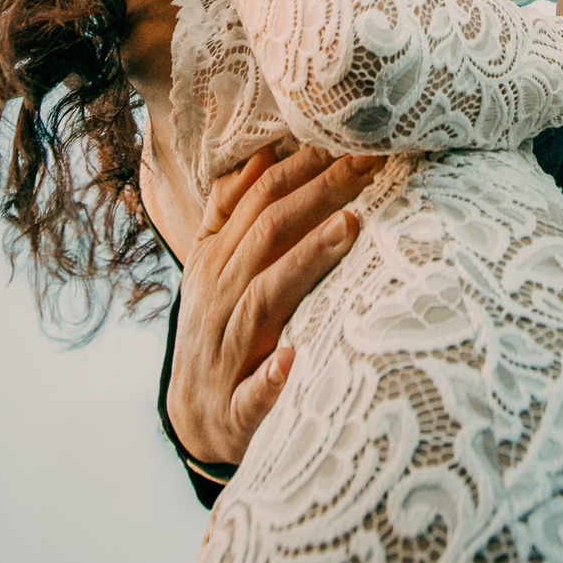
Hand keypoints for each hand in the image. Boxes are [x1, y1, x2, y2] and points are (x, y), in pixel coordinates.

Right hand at [167, 144, 381, 464]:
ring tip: (347, 228)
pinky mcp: (237, 410)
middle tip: (366, 163)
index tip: (349, 138)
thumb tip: (261, 154)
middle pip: (268, 236)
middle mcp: (218, 299)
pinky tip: (295, 358)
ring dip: (304, 263)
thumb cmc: (219, 329)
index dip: (302, 166)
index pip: (260, 201)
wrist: (195, 424)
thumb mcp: (213, 267)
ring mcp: (226, 354)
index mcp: (215, 262)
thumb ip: (230, 210)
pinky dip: (272, 377)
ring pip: (262, 300)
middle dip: (318, 194)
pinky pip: (253, 393)